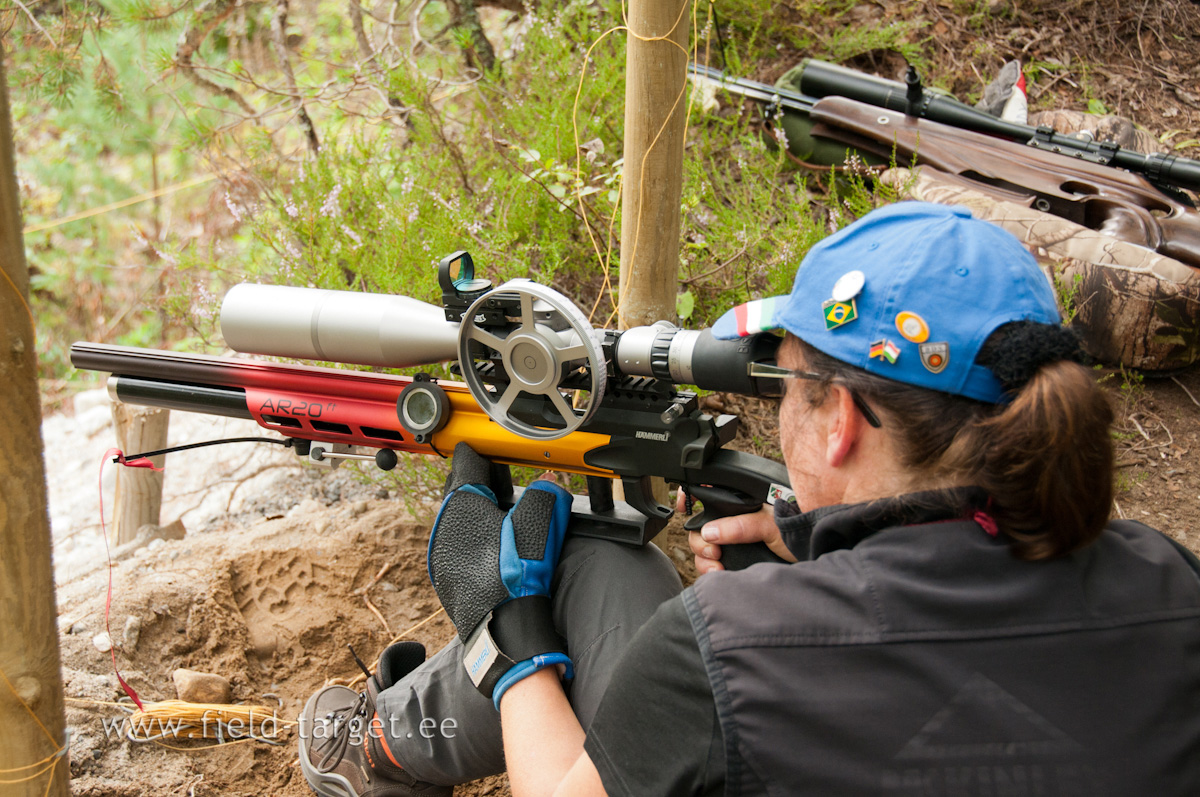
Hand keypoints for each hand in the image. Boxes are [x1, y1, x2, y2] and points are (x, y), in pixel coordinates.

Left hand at [429, 443, 573, 707]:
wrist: (504, 628)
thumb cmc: (518, 570)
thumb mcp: (541, 521)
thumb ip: (546, 492)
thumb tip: (549, 483)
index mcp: (460, 505)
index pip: (466, 463)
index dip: (479, 451)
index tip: (484, 446)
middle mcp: (443, 526)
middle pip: (456, 490)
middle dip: (472, 479)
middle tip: (491, 474)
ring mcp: (440, 554)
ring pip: (453, 519)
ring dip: (471, 510)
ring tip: (493, 509)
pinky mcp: (445, 578)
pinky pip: (454, 543)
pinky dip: (469, 536)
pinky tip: (488, 544)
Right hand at [679, 496, 795, 573]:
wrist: (816, 553)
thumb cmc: (801, 531)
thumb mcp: (772, 525)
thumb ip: (741, 526)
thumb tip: (710, 532)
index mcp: (741, 502)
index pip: (708, 493)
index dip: (692, 497)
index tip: (684, 507)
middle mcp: (734, 520)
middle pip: (699, 527)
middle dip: (700, 542)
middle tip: (714, 553)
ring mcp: (734, 541)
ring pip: (703, 548)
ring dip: (704, 559)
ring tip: (717, 567)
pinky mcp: (736, 559)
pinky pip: (711, 565)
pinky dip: (711, 571)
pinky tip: (719, 574)